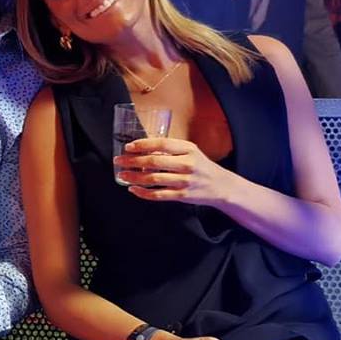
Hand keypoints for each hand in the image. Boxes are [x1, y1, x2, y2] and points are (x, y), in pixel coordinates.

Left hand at [115, 137, 233, 206]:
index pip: (161, 144)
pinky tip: (133, 189)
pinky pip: (158, 195)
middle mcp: (187, 164)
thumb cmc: (201, 166)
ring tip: (122, 174)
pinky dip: (143, 192)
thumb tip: (142, 147)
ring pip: (154, 178)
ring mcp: (185, 181)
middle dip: (133, 161)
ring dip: (134, 176)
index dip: (142, 145)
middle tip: (119, 160)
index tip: (128, 147)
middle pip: (154, 161)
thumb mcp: (190, 151)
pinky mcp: (182, 195)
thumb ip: (171, 149)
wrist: (221, 185)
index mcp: (188, 149)